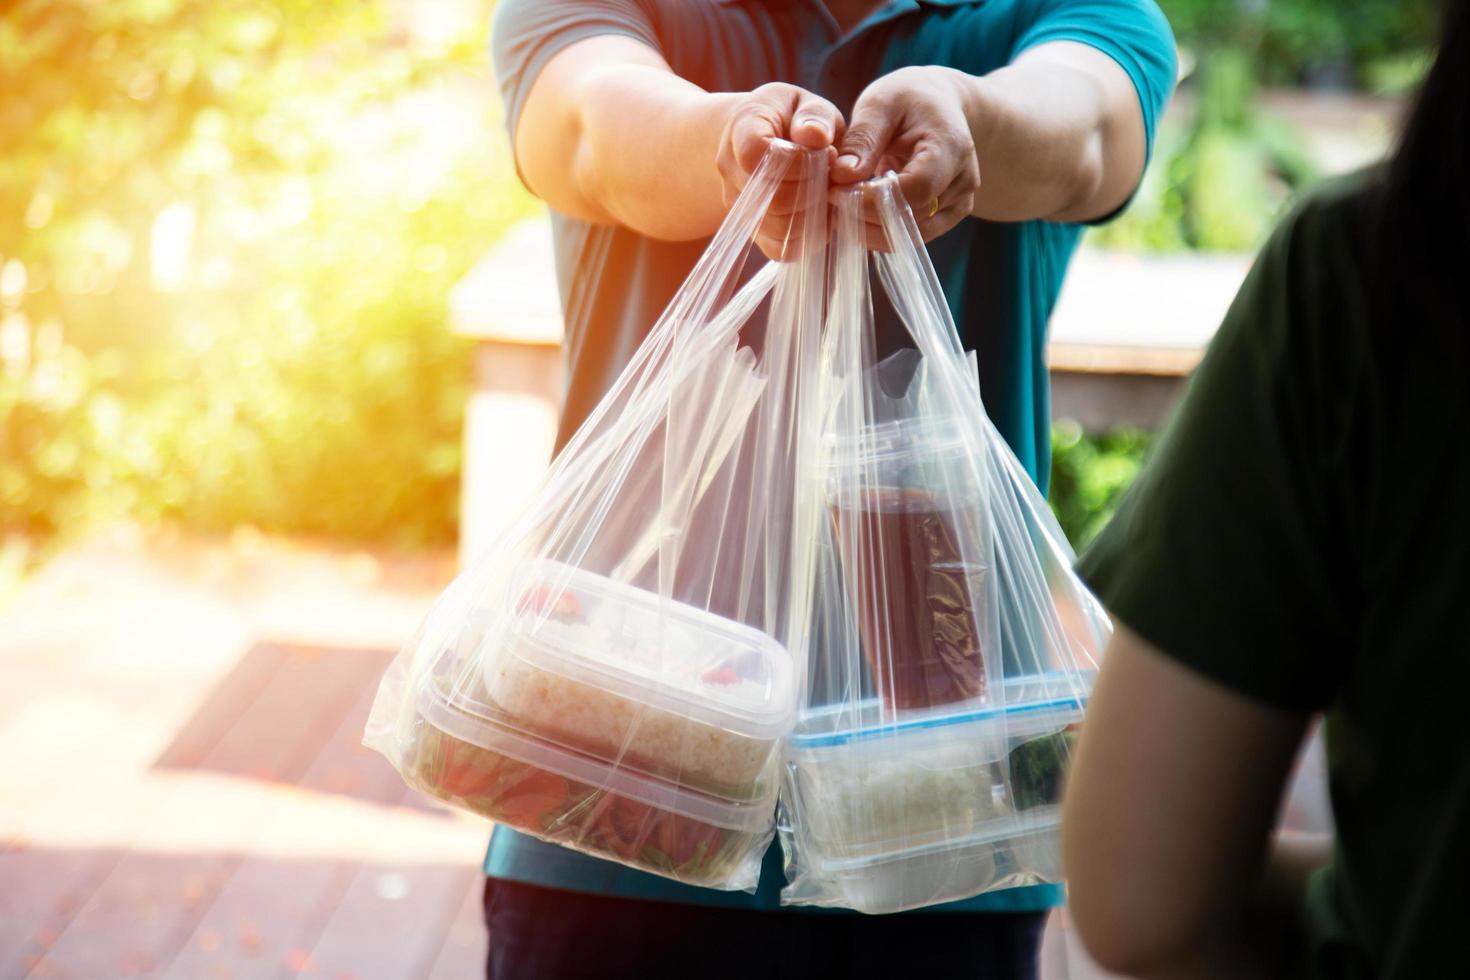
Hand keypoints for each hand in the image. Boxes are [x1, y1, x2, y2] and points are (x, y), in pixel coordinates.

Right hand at [715, 82, 842, 257]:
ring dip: (814, 214)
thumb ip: (815, 115)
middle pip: (774, 198)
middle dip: (814, 190)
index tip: (821, 152)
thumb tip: (816, 136)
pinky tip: (818, 213)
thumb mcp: (805, 103)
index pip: (756, 154)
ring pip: (780, 227)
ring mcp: (737, 205)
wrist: (761, 139)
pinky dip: (808, 236)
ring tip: (824, 191)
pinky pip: (782, 249)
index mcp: (741, 127)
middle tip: (830, 175)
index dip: (797, 161)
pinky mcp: (752, 232)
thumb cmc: (790, 119)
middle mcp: (731, 169)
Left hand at [833, 66, 980, 242]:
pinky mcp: (947, 216)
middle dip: (864, 215)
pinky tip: (857, 213)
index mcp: (951, 147)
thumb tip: (842, 176)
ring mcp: (958, 203)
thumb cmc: (908, 99)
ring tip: (840, 206)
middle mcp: (963, 180)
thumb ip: (862, 138)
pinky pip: (911, 237)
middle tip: (829, 200)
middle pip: (912, 218)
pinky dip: (880, 231)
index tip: (835, 191)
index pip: (916, 190)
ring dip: (869, 229)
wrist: (939, 106)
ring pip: (909, 236)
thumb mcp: (881, 103)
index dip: (873, 199)